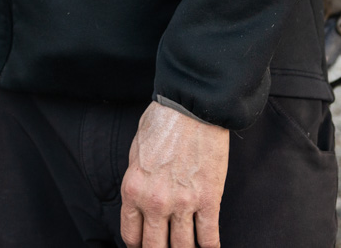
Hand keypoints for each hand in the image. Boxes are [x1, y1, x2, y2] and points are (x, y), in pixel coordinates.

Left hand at [120, 102, 230, 247]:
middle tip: (166, 247)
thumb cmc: (162, 124)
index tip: (146, 245)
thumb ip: (138, 182)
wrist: (192, 107)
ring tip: (188, 247)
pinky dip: (210, 247)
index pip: (131, 236)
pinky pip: (209, 237)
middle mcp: (154, 202)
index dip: (139, 246)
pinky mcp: (208, 199)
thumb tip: (141, 204)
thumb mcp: (136, 153)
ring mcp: (182, 203)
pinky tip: (209, 246)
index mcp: (132, 190)